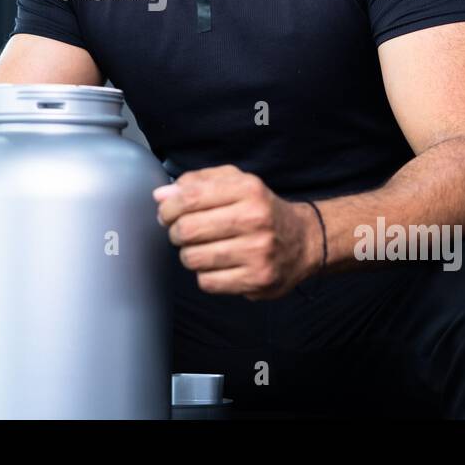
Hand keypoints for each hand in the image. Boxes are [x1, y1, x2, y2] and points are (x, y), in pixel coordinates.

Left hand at [153, 164, 319, 299]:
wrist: (303, 241)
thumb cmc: (260, 210)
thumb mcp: (235, 182)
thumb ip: (196, 182)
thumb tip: (161, 195)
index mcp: (247, 189)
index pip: (190, 197)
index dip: (169, 207)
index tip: (167, 212)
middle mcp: (255, 219)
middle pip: (187, 229)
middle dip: (175, 232)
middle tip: (181, 232)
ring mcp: (258, 252)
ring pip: (193, 258)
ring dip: (189, 254)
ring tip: (200, 248)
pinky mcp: (258, 280)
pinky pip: (207, 282)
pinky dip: (205, 275)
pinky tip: (217, 265)